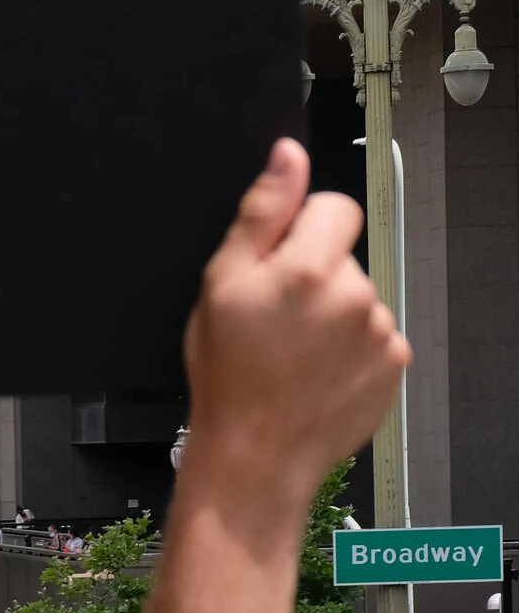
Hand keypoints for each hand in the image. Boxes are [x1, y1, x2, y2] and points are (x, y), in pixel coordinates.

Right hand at [179, 139, 406, 495]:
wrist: (256, 455)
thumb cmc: (228, 379)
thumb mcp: (219, 286)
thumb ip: (261, 213)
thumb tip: (287, 157)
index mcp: (309, 268)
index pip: (334, 206)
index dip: (302, 229)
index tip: (277, 265)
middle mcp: (354, 295)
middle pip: (344, 256)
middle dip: (313, 276)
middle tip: (274, 320)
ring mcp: (379, 330)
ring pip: (358, 298)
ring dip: (331, 315)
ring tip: (292, 352)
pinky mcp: (393, 362)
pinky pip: (374, 336)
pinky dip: (349, 349)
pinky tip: (314, 371)